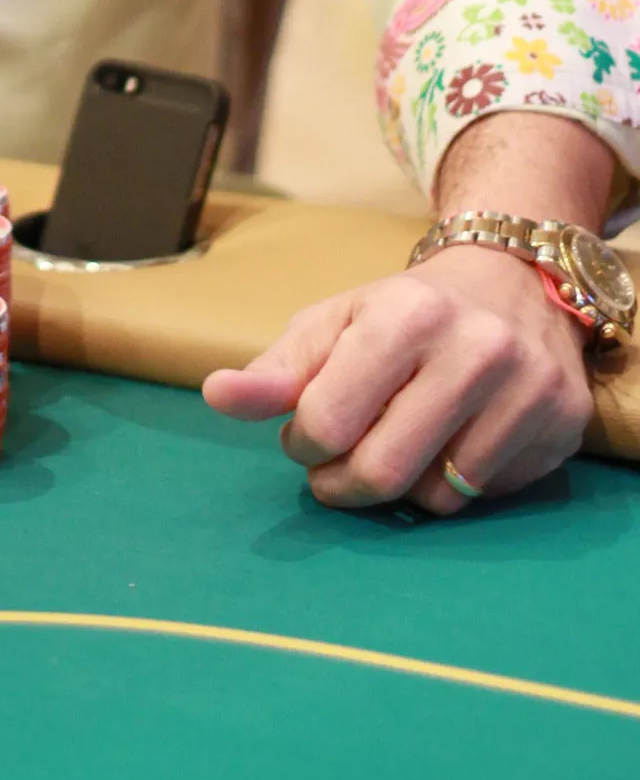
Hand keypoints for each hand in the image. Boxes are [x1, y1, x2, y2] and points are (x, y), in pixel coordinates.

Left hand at [202, 245, 591, 512]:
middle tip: (336, 469)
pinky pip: (485, 497)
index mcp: (404, 315)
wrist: (511, 282)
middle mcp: (474, 349)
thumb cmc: (403, 313)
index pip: (327, 422)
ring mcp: (527, 388)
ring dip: (401, 488)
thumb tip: (217, 395)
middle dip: (342, 484)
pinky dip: (454, 485)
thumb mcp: (333, 323)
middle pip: (381, 471)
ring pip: (436, 497)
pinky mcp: (562, 423)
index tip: (305, 434)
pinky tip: (452, 443)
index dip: (302, 443)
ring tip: (398, 443)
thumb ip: (275, 369)